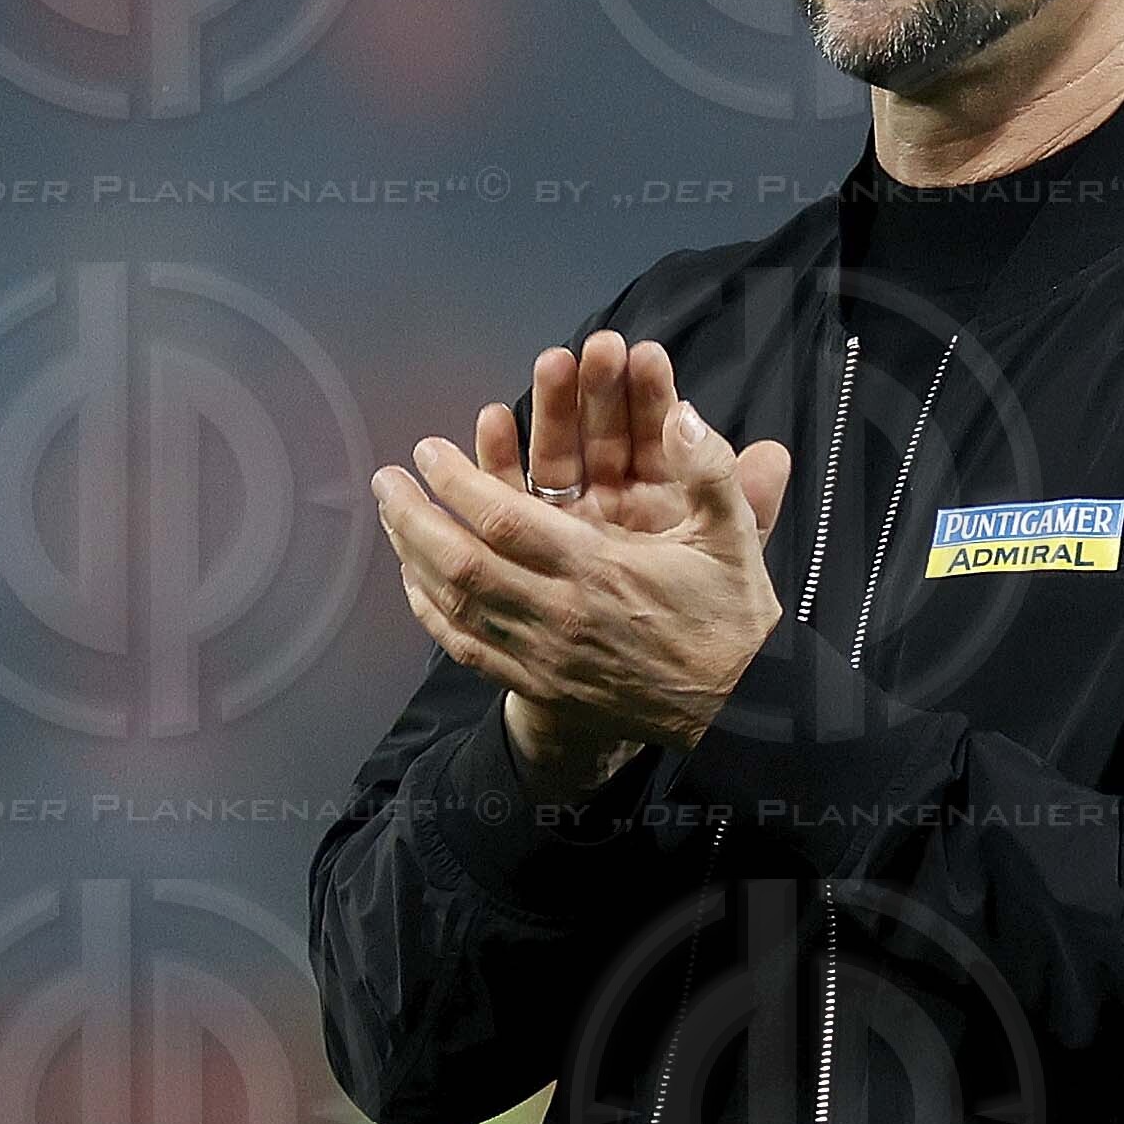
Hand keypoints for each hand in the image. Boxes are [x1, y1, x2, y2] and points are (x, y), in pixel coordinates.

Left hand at [373, 334, 794, 772]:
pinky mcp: (540, 686)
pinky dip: (432, 616)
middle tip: (386, 480)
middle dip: (414, 517)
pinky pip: (468, 650)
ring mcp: (544, 656)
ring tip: (390, 517)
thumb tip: (684, 414)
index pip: (505, 520)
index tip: (428, 451)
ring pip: (455, 608)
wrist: (738, 709)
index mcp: (600, 570)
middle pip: (461, 564)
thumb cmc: (730, 616)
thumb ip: (710, 471)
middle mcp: (560, 614)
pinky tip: (414, 584)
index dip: (457, 482)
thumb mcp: (734, 537)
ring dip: (413, 558)